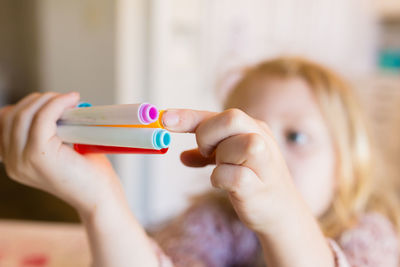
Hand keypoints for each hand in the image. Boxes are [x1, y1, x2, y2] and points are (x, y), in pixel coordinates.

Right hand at [0, 92, 124, 215]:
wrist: (100, 197)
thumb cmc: (88, 173)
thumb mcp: (59, 150)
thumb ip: (46, 132)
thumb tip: (48, 104)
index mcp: (15, 161)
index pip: (5, 122)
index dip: (27, 106)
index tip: (51, 102)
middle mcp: (13, 163)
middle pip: (12, 115)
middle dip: (38, 100)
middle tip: (64, 99)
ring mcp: (23, 160)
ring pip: (24, 114)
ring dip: (48, 100)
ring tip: (70, 100)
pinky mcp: (39, 155)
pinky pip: (42, 118)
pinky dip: (57, 104)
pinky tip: (73, 100)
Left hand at [162, 108, 302, 232]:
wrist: (281, 212)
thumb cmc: (253, 181)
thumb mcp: (230, 160)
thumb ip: (208, 155)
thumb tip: (182, 156)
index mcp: (253, 128)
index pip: (217, 114)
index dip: (188, 116)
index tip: (164, 119)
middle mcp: (262, 138)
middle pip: (231, 118)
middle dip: (208, 134)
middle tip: (205, 152)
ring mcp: (264, 162)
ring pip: (235, 145)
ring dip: (219, 158)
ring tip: (223, 168)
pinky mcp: (259, 186)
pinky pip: (233, 176)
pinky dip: (220, 179)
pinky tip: (224, 184)